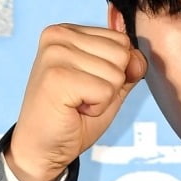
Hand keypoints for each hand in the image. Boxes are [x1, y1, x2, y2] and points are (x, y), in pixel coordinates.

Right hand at [5, 24, 146, 180]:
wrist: (42, 149)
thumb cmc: (72, 119)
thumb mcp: (108, 88)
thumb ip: (126, 69)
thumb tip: (138, 59)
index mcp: (68, 32)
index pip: (121, 40)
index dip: (114, 72)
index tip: (86, 86)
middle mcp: (58, 35)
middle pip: (121, 53)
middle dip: (110, 84)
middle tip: (83, 97)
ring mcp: (55, 53)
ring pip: (116, 73)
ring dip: (103, 98)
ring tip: (77, 103)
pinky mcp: (57, 76)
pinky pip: (105, 91)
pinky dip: (96, 108)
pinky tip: (73, 110)